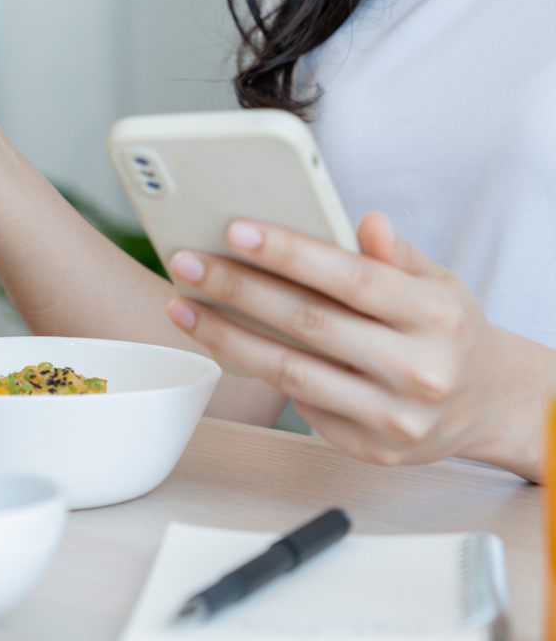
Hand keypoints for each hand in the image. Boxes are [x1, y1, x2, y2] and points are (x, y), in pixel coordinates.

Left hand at [165, 213, 553, 480]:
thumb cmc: (447, 329)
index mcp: (435, 316)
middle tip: (187, 263)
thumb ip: (396, 254)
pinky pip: (299, 405)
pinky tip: (222, 342)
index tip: (236, 231)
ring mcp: (393, 417)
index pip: (351, 277)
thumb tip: (365, 222)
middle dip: (238, 289)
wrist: (488, 404)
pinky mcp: (369, 448)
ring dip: (226, 336)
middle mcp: (418, 370)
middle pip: (309, 323)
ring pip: (291, 372)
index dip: (291, 253)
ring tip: (183, 305)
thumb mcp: (438, 282)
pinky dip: (255, 371)